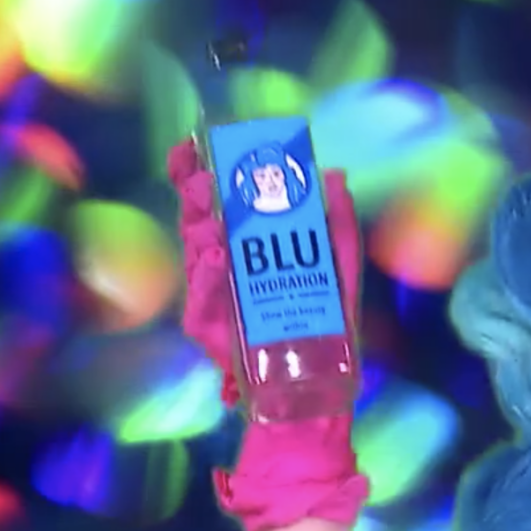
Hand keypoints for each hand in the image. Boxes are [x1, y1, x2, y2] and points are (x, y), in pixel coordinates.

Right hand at [166, 140, 366, 406]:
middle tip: (207, 180)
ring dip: (201, 230)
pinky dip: (208, 277)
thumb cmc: (326, 320)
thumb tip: (335, 173)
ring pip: (194, 254)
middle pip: (197, 220)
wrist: (318, 384)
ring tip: (214, 216)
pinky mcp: (209, 328)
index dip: (194, 172)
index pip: (213, 200)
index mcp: (244, 242)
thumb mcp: (340, 264)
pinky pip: (201, 300)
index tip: (190, 147)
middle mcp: (221, 264)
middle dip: (196, 195)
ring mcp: (211, 296)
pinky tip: (216, 257)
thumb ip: (337, 222)